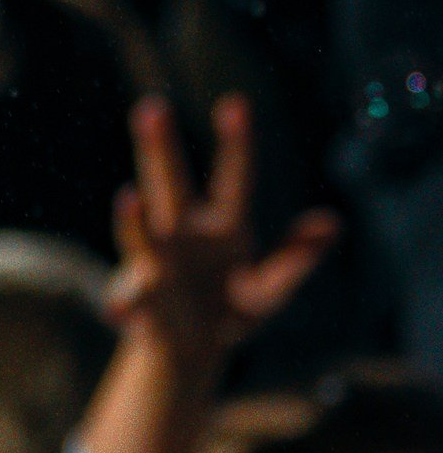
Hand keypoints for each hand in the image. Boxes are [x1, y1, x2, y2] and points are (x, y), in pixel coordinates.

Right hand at [106, 93, 337, 357]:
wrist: (187, 347)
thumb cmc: (229, 305)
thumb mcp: (268, 289)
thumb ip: (296, 259)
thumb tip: (334, 224)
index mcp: (222, 226)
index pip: (232, 179)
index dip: (236, 145)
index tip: (236, 104)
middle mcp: (181, 234)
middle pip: (169, 185)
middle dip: (159, 149)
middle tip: (152, 108)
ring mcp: (156, 265)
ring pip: (142, 236)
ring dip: (134, 219)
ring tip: (130, 198)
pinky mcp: (138, 304)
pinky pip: (130, 301)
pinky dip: (125, 301)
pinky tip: (119, 308)